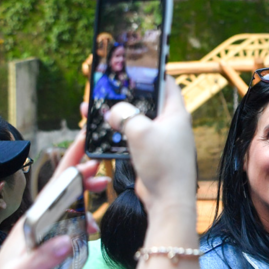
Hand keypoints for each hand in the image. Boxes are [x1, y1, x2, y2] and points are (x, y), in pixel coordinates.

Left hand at [0, 131, 107, 268]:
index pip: (53, 185)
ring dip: (86, 195)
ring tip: (103, 192)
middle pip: (64, 190)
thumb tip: (66, 240)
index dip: (70, 163)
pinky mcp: (50, 241)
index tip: (84, 144)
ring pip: (70, 204)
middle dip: (83, 176)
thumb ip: (42, 258)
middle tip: (102, 172)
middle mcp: (40, 221)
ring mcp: (45, 230)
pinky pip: (72, 223)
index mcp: (32, 221)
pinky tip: (92, 227)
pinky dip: (85, 219)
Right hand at [105, 76, 195, 213]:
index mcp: (175, 113)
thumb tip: (113, 111)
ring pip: (136, 121)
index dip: (151, 73)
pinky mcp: (152, 155)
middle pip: (146, 102)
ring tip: (93, 110)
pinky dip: (118, 134)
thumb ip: (125, 114)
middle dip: (124, 97)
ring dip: (117, 117)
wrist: (168, 201)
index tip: (132, 67)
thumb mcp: (140, 131)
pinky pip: (133, 138)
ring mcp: (161, 140)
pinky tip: (101, 133)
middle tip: (104, 90)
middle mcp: (171, 125)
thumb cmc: (162, 164)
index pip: (166, 83)